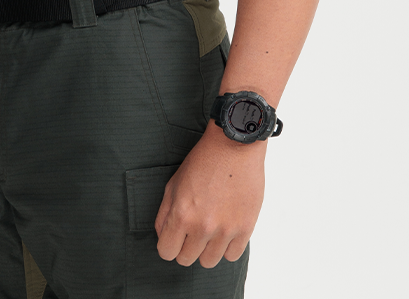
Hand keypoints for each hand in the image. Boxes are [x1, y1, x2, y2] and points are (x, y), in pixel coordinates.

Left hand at [154, 126, 265, 266]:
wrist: (234, 146)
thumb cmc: (203, 161)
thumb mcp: (174, 182)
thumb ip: (165, 213)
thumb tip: (163, 236)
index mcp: (182, 214)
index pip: (167, 252)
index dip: (168, 245)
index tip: (174, 237)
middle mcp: (203, 227)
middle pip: (187, 259)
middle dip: (185, 247)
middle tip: (191, 230)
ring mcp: (225, 230)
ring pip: (209, 262)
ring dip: (206, 249)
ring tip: (209, 229)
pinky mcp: (245, 228)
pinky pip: (232, 256)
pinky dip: (226, 246)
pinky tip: (224, 229)